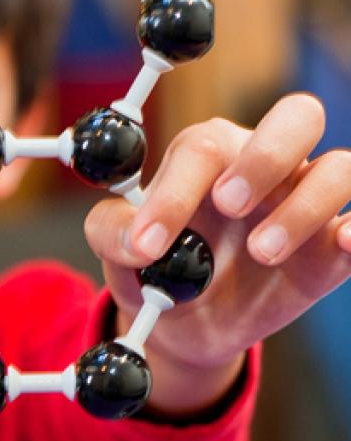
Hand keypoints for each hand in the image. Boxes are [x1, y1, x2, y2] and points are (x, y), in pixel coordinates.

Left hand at [84, 93, 350, 413]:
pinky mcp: (334, 246)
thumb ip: (111, 233)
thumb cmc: (153, 268)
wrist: (187, 323)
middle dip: (266, 157)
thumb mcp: (119, 251)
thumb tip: (137, 241)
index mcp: (206, 153)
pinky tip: (341, 243)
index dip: (174, 193)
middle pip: (297, 117)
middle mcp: (265, 164)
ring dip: (305, 207)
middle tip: (228, 204)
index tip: (148, 244)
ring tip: (261, 252)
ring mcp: (306, 199)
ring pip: (339, 168)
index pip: (201, 149)